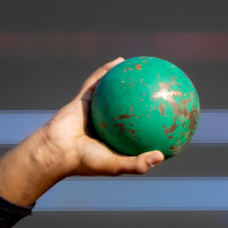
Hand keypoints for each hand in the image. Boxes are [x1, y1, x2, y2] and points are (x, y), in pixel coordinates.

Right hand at [0, 58, 165, 206]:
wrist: (56, 151)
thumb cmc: (85, 161)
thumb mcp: (115, 165)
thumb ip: (137, 163)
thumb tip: (161, 156)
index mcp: (115, 140)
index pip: (139, 132)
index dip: (155, 124)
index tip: (172, 117)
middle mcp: (107, 124)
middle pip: (129, 109)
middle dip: (144, 98)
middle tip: (161, 89)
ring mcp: (95, 110)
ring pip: (114, 92)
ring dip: (126, 79)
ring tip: (141, 68)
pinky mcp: (83, 99)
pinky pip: (97, 81)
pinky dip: (107, 71)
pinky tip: (119, 62)